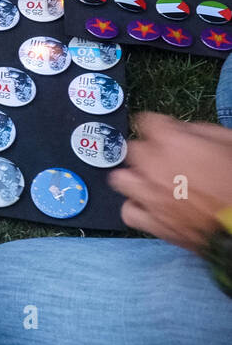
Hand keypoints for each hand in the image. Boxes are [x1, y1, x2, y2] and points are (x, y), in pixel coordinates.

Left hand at [110, 112, 231, 251]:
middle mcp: (155, 166)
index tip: (167, 132)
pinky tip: (150, 205)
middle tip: (167, 159)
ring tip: (153, 182)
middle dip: (148, 151)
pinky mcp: (155, 223)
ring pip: (123, 178)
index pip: (147, 122)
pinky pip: (129, 211)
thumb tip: (180, 130)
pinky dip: (137, 207)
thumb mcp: (227, 141)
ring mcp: (151, 196)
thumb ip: (197, 131)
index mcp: (173, 142)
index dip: (160, 126)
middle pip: (134, 150)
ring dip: (136, 177)